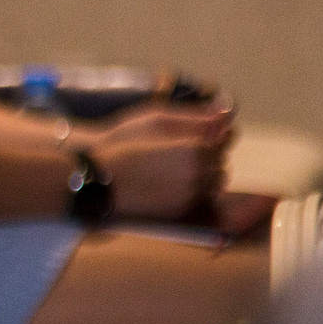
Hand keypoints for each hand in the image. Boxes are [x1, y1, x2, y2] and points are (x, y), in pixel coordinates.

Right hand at [88, 107, 231, 220]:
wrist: (96, 179)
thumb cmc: (122, 143)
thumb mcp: (156, 118)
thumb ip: (195, 116)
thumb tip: (226, 113)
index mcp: (196, 148)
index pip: (221, 142)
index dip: (205, 140)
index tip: (185, 141)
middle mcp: (198, 173)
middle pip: (219, 165)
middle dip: (206, 160)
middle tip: (175, 157)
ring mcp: (190, 194)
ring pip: (213, 184)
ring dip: (202, 177)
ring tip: (172, 172)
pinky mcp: (179, 210)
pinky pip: (198, 200)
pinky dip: (190, 192)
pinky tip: (166, 185)